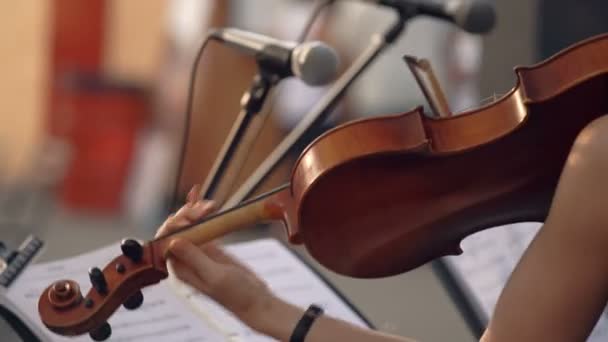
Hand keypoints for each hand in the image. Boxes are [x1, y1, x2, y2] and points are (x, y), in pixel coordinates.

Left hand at [154, 195, 275, 327]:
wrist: (255, 300)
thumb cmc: (236, 294)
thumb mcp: (216, 276)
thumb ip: (195, 258)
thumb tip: (173, 241)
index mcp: (181, 270)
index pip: (166, 241)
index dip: (174, 224)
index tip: (190, 214)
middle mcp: (185, 261)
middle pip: (175, 231)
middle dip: (185, 215)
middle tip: (203, 208)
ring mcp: (198, 254)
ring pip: (188, 227)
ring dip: (195, 213)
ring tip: (210, 206)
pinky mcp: (211, 249)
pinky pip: (202, 228)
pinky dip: (204, 217)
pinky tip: (210, 208)